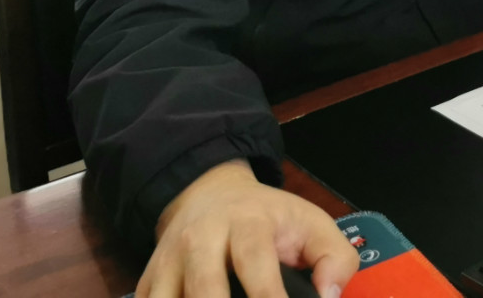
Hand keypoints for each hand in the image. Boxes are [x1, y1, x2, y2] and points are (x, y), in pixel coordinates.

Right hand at [137, 159, 359, 297]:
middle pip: (204, 290)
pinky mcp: (148, 282)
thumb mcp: (310, 223)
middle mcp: (200, 239)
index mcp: (246, 222)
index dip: (267, 297)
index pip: (254, 262)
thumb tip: (329, 297)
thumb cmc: (269, 219)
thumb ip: (334, 258)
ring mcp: (167, 262)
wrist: (212, 195)